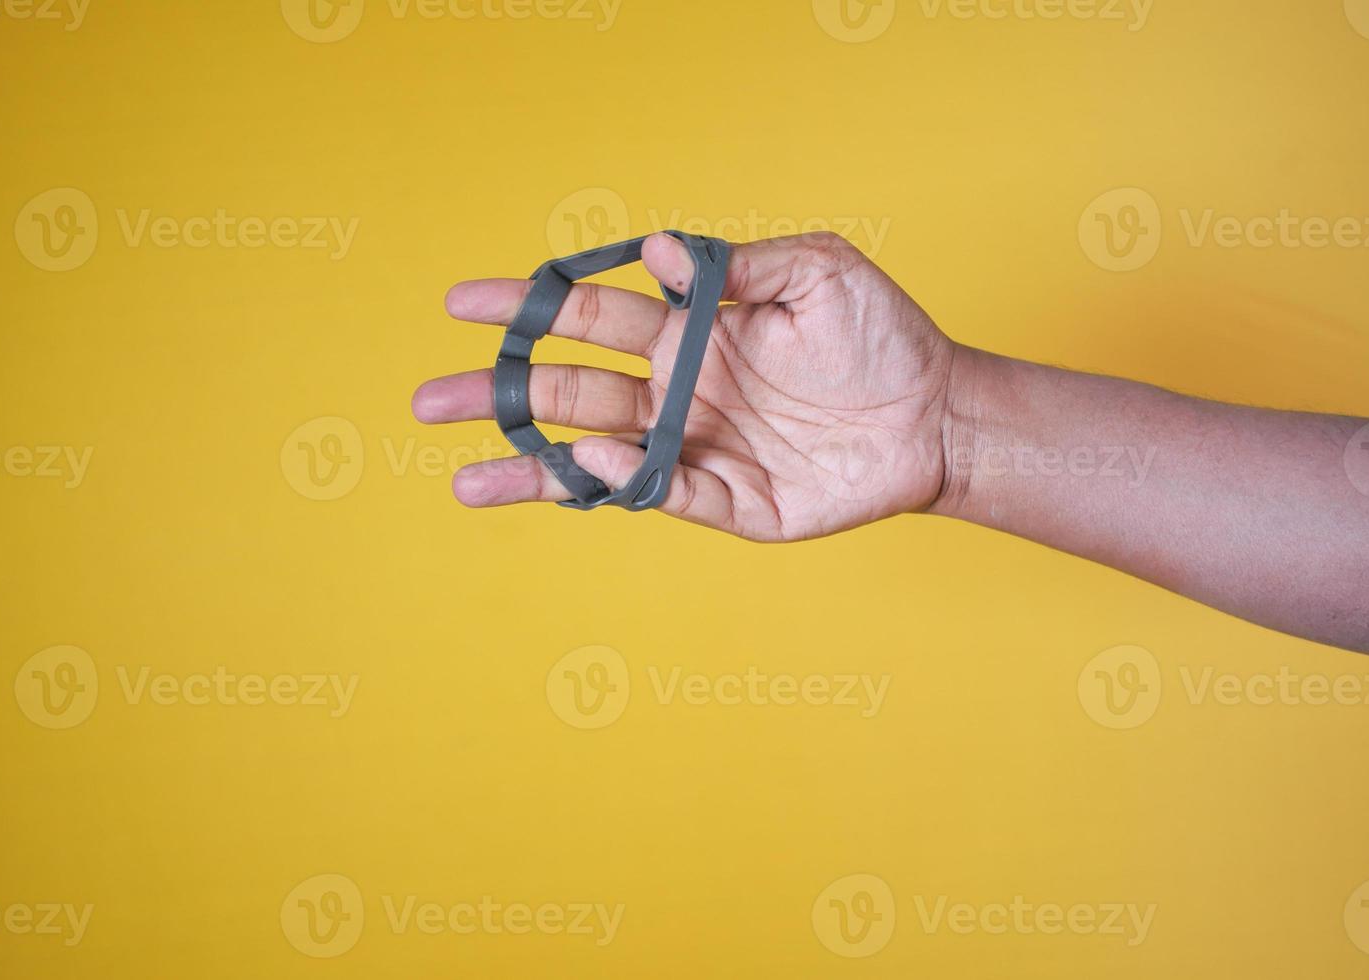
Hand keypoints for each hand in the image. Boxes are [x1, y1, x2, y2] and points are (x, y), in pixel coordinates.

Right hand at [413, 231, 957, 541]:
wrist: (938, 412)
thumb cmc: (880, 334)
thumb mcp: (817, 269)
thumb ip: (735, 265)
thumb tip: (651, 252)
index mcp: (688, 332)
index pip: (589, 317)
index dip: (527, 309)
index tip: (465, 303)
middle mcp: (679, 392)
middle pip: (571, 393)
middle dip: (501, 394)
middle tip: (430, 400)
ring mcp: (700, 450)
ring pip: (598, 459)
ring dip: (530, 468)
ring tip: (463, 480)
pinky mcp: (734, 503)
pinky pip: (669, 494)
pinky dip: (627, 482)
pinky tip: (592, 465)